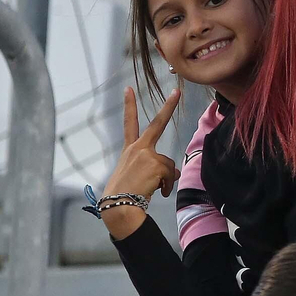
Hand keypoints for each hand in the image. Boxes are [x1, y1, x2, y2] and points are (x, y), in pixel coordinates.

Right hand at [100, 86, 180, 240]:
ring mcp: (146, 155)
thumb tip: (173, 173)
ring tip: (149, 189)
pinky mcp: (155, 164)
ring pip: (169, 165)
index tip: (129, 88)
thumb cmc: (125, 194)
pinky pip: (171, 175)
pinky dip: (166, 186)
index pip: (130, 124)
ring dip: (164, 180)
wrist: (118, 207)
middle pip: (157, 124)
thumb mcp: (138, 176)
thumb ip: (155, 168)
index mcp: (130, 150)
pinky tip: (155, 192)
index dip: (130, 105)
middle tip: (177, 90)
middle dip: (168, 106)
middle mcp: (137, 148)